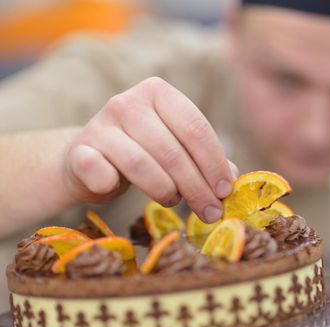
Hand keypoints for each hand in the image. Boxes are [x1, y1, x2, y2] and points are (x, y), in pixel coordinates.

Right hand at [63, 77, 237, 222]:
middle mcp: (128, 101)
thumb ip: (204, 160)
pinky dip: (113, 185)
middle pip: (173, 151)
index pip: (196, 128)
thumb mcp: (176, 149)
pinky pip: (101, 172)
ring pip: (143, 165)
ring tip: (173, 201)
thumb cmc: (142, 152)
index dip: (214, 164)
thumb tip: (232, 181)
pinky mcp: (79, 150)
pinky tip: (119, 190)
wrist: (89, 160)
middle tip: (210, 212)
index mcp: (159, 92)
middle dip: (197, 187)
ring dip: (165, 191)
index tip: (225, 192)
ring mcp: (100, 124)